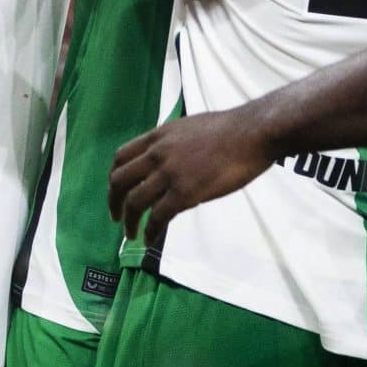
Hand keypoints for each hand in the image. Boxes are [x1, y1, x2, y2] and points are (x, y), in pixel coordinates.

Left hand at [109, 109, 276, 246]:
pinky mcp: (185, 192)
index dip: (115, 178)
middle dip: (114, 202)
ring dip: (129, 222)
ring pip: (134, 202)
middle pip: (120, 180)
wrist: (252, 133)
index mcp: (158, 136)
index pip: (121, 157)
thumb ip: (172, 144)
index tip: (117, 192)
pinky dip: (150, 231)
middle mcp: (157, 153)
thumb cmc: (229, 129)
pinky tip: (150, 239)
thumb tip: (167, 159)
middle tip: (117, 217)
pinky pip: (158, 217)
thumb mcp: (188, 127)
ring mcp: (170, 173)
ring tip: (132, 234)